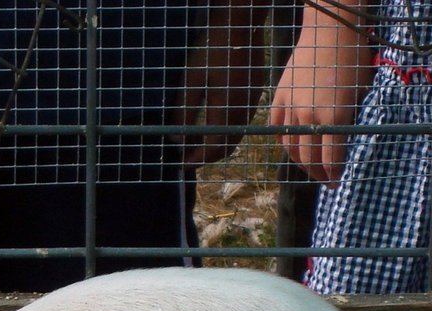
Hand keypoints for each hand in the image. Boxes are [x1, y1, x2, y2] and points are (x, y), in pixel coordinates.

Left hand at [171, 0, 270, 166]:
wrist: (240, 26)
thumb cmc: (213, 49)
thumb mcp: (191, 79)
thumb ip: (184, 112)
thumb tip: (178, 139)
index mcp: (227, 110)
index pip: (213, 148)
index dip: (197, 159)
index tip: (182, 164)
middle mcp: (243, 113)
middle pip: (226, 148)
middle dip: (206, 156)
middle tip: (187, 157)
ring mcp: (250, 105)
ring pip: (234, 137)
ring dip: (215, 145)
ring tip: (194, 143)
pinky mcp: (253, 97)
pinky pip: (239, 124)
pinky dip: (224, 132)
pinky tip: (210, 125)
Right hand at [269, 1, 372, 184]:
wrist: (329, 30)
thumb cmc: (352, 59)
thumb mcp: (358, 94)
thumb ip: (347, 122)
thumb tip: (340, 143)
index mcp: (334, 118)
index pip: (330, 160)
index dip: (333, 175)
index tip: (336, 183)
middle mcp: (309, 117)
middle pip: (308, 158)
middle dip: (317, 174)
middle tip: (324, 180)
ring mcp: (291, 108)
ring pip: (290, 147)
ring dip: (300, 161)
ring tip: (309, 167)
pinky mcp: (279, 98)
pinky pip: (278, 128)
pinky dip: (285, 141)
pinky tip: (294, 146)